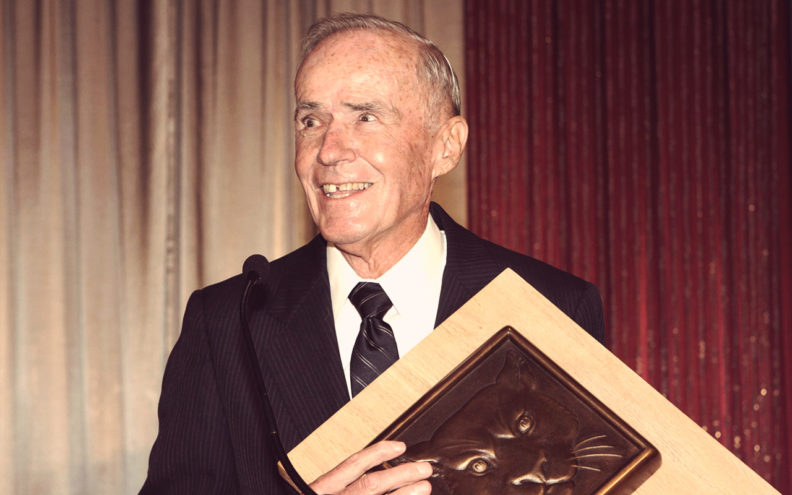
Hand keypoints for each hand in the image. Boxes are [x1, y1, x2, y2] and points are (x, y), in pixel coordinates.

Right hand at [309, 440, 431, 494]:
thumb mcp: (312, 493)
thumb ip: (335, 486)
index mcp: (320, 491)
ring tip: (424, 488)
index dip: (378, 453)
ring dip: (404, 494)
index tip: (398, 447)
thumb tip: (363, 476)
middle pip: (372, 484)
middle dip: (401, 474)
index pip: (353, 465)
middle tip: (423, 469)